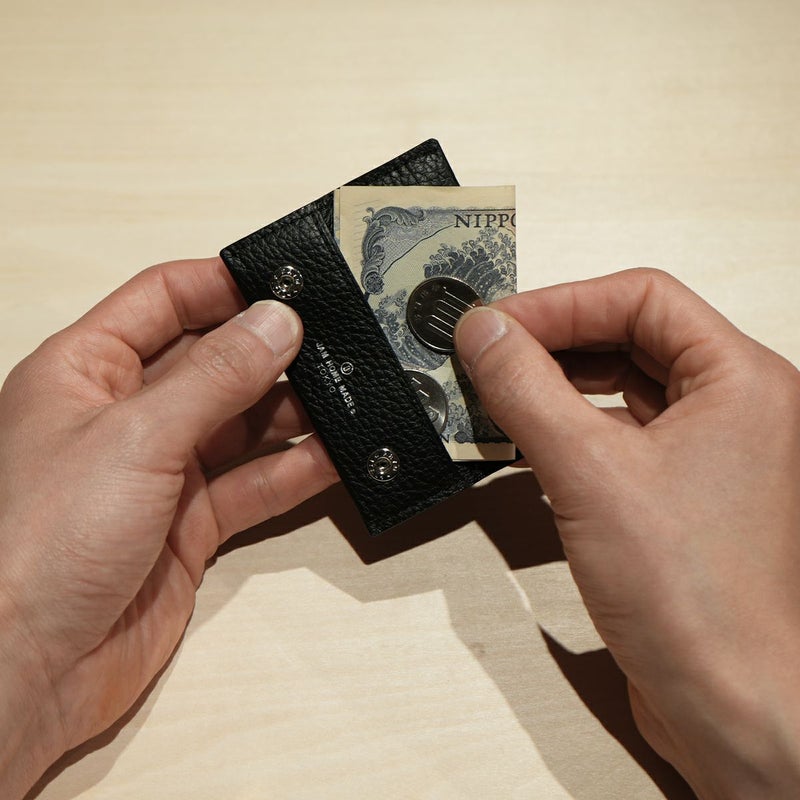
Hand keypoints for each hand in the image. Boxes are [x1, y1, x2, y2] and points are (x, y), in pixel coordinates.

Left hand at [0, 257, 336, 797]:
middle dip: (272, 352)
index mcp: (89, 370)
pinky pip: (253, 484)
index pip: (164, 300)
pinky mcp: (191, 525)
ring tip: (349, 397)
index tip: (290, 283)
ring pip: (242, 425)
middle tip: (336, 343)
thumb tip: (278, 320)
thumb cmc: (42, 539)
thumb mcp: (136, 436)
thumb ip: (215, 377)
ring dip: (293, 413)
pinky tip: (336, 458)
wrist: (28, 669)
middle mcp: (127, 415)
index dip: (225, 286)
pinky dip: (294, 472)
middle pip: (213, 362)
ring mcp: (162, 471)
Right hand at [455, 269, 799, 798]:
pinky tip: (522, 435)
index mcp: (741, 380)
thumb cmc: (693, 600)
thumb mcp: (586, 472)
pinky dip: (566, 425)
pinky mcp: (678, 489)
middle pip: (631, 335)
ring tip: (496, 389)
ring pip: (620, 385)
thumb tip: (484, 332)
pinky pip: (616, 432)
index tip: (500, 321)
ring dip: (555, 383)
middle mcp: (734, 408)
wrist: (721, 701)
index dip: (562, 302)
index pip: (642, 297)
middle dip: (554, 340)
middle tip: (489, 350)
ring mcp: (708, 450)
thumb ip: (526, 389)